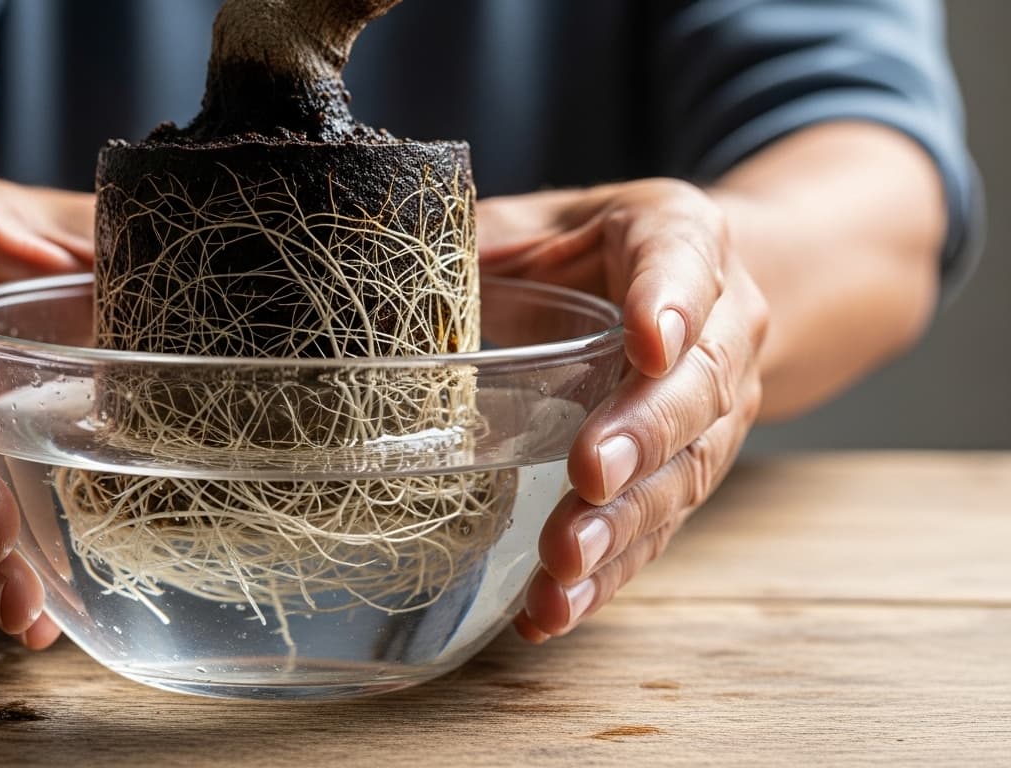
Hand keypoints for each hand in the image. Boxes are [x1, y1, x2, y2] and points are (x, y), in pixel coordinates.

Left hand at [477, 179, 768, 642]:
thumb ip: (479, 240)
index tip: (647, 341)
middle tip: (591, 473)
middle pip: (695, 384)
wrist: (694, 292)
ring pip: (686, 469)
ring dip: (625, 522)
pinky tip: (557, 607)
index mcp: (678, 237)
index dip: (669, 302)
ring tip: (565, 562)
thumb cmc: (590, 249)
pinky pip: (659, 528)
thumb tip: (374, 278)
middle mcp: (719, 327)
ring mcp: (715, 410)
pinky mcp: (689, 473)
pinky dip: (611, 573)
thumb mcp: (538, 221)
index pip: (682, 260)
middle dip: (642, 433)